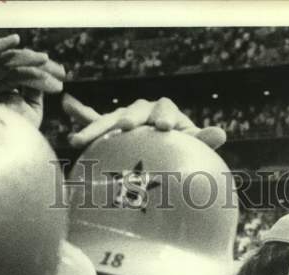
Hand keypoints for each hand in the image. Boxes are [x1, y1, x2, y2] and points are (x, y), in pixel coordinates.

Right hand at [0, 34, 64, 127]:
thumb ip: (35, 89)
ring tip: (44, 60)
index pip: (25, 75)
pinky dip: (0, 46)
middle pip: (16, 66)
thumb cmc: (15, 137)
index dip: (44, 72)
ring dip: (26, 58)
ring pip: (6, 62)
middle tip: (60, 71)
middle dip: (39, 66)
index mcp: (4, 92)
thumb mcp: (32, 110)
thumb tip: (43, 69)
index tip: (62, 74)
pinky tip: (16, 40)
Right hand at [63, 94, 226, 149]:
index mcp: (165, 111)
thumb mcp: (193, 146)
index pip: (165, 108)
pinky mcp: (111, 130)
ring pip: (108, 120)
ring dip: (94, 129)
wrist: (166, 153)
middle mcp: (143, 111)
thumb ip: (203, 140)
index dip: (164, 115)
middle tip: (125, 127)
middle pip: (133, 111)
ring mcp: (124, 119)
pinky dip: (82, 114)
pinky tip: (67, 106)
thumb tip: (221, 133)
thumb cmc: (182, 148)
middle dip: (128, 118)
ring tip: (79, 141)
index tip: (163, 128)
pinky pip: (94, 121)